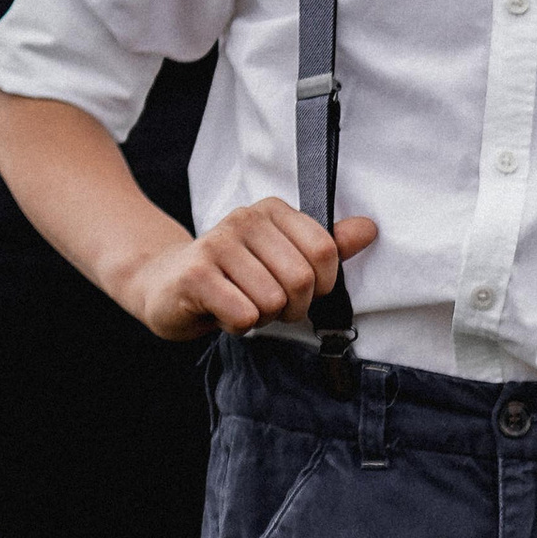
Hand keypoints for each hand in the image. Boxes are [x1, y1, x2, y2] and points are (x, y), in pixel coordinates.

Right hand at [121, 202, 378, 343]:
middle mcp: (244, 219)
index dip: (321, 285)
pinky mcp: (196, 275)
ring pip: (273, 301)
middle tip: (267, 302)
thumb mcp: (284, 258)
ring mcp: (217, 244)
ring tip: (241, 303)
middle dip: (292, 307)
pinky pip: (245, 315)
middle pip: (302, 280)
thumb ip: (327, 246)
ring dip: (262, 317)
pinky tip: (222, 311)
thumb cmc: (235, 277)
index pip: (325, 251)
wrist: (167, 284)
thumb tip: (369, 228)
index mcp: (272, 211)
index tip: (297, 287)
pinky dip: (240, 326)